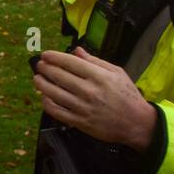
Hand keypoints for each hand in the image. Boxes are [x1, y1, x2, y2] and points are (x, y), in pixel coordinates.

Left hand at [32, 47, 156, 149]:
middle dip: (45, 68)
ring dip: (41, 84)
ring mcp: (83, 107)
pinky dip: (47, 103)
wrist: (136, 123)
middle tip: (39, 65)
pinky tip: (44, 97)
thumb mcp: (117, 72)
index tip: (45, 55)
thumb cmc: (127, 95)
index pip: (70, 63)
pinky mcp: (80, 122)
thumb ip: (95, 61)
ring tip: (37, 78)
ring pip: (54, 93)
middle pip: (59, 76)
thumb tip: (76, 51)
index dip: (54, 57)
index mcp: (99, 76)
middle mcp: (89, 91)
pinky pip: (57, 111)